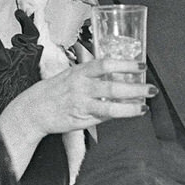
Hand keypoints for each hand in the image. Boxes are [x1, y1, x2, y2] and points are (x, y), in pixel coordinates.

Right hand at [19, 55, 152, 134]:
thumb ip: (91, 70)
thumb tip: (115, 66)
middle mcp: (81, 87)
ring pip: (109, 106)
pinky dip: (117, 114)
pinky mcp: (81, 120)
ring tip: (144, 106)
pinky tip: (129, 112)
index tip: (141, 65)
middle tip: (151, 88)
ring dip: (130, 107)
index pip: (105, 65)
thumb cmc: (54, 89)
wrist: (33, 110)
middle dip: (134, 88)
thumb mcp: (71, 72)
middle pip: (112, 87)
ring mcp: (81, 105)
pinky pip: (103, 117)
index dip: (125, 64)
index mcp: (80, 71)